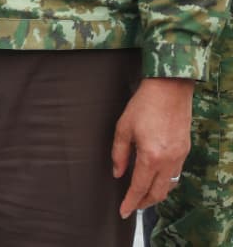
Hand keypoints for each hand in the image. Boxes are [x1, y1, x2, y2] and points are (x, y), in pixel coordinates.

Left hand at [111, 76, 194, 216]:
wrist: (169, 89)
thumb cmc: (143, 105)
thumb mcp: (123, 128)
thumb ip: (119, 153)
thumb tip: (117, 173)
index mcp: (151, 157)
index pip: (139, 188)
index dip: (130, 202)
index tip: (123, 212)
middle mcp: (169, 161)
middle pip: (158, 193)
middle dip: (144, 203)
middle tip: (132, 207)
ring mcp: (180, 157)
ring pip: (169, 186)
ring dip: (156, 194)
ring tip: (142, 196)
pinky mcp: (185, 150)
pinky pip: (176, 174)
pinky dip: (165, 182)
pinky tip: (155, 179)